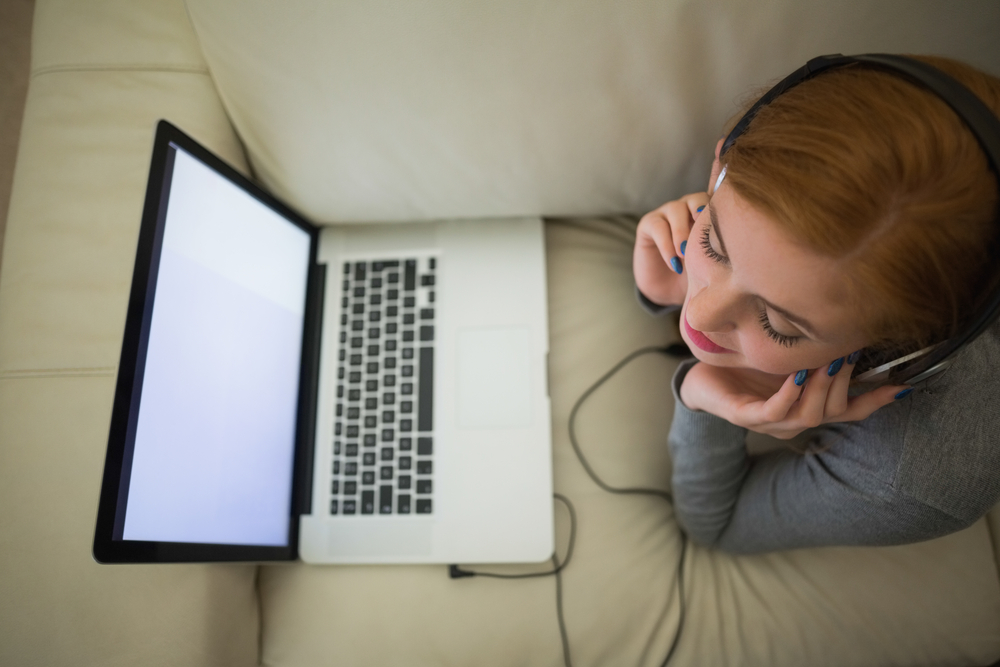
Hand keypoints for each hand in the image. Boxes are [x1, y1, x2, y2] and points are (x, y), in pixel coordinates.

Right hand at [632, 139, 725, 307]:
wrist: (670, 292)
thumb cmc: (700, 275)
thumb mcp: (719, 260)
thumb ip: (731, 246)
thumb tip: (756, 244)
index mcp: (710, 213)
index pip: (717, 187)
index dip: (721, 166)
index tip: (726, 144)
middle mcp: (689, 208)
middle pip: (697, 198)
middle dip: (701, 214)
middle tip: (705, 234)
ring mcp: (668, 214)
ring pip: (677, 210)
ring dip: (683, 234)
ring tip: (687, 256)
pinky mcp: (649, 225)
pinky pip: (658, 226)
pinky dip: (668, 245)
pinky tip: (676, 262)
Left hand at [679, 357, 908, 439]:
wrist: (700, 374)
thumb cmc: (746, 364)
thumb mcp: (787, 355)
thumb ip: (817, 351)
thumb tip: (849, 331)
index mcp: (807, 406)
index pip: (851, 410)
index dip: (877, 400)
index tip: (905, 385)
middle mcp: (793, 420)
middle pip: (835, 410)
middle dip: (846, 381)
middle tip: (850, 351)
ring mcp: (770, 422)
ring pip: (810, 414)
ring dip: (823, 387)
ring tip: (828, 361)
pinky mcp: (745, 417)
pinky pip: (775, 411)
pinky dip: (790, 394)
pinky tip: (797, 374)